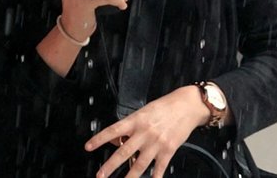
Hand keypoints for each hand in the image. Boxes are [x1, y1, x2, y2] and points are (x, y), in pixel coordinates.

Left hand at [86, 85, 210, 177]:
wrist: (188, 105)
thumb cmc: (166, 106)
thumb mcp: (145, 111)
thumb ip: (131, 125)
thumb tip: (116, 138)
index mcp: (137, 120)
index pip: (114, 130)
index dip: (99, 139)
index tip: (88, 147)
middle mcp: (145, 132)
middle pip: (124, 152)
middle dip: (110, 165)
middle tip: (100, 175)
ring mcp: (157, 143)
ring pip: (139, 164)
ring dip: (128, 177)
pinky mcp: (168, 150)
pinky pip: (159, 168)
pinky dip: (154, 177)